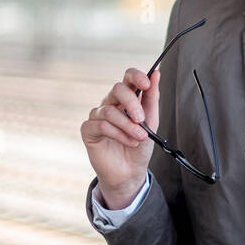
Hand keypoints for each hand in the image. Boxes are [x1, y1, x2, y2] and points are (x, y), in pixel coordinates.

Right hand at [80, 67, 160, 206]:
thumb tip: (156, 73)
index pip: (127, 77)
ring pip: (110, 110)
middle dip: (132, 103)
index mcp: (126, 98)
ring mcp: (97, 116)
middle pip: (117, 89)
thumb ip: (152, 97)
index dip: (136, 76)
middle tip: (141, 119)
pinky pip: (101, 125)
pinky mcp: (88, 130)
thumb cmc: (140, 145)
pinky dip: (118, 134)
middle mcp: (110, 103)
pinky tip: (129, 142)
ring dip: (128, 125)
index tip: (146, 84)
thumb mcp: (151, 121)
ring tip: (139, 137)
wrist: (130, 171)